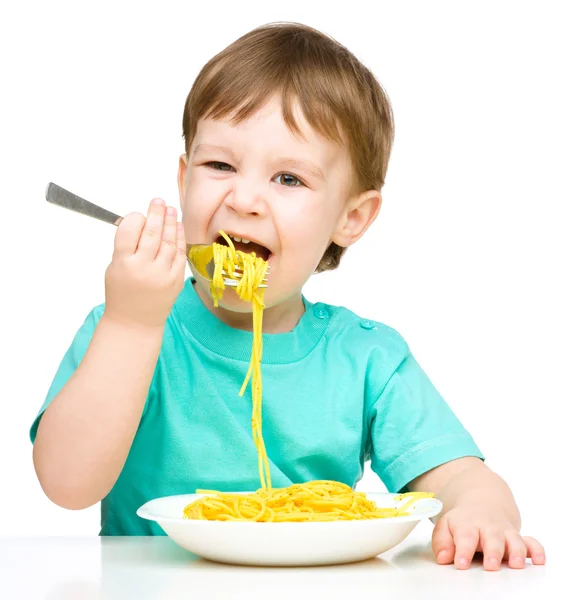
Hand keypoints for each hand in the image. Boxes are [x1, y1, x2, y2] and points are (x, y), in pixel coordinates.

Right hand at [104, 198, 186, 328]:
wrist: (135, 322)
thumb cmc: (122, 291)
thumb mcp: (114, 267)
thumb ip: (126, 245)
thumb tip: (142, 219)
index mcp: (123, 264)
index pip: (129, 231)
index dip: (135, 218)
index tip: (138, 214)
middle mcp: (144, 268)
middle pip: (152, 233)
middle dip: (156, 214)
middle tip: (158, 201)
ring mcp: (162, 274)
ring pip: (169, 242)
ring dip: (170, 223)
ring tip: (170, 209)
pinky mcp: (176, 280)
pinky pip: (179, 254)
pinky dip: (179, 238)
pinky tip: (177, 227)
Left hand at [432, 505, 545, 569]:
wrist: (482, 504)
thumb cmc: (462, 522)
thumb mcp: (446, 527)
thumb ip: (442, 542)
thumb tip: (443, 558)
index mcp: (467, 524)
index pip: (465, 536)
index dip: (463, 550)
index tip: (461, 564)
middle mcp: (488, 527)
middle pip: (492, 538)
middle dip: (493, 552)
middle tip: (490, 566)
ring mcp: (505, 532)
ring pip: (514, 539)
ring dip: (516, 551)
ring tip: (515, 564)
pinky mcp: (519, 537)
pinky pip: (531, 542)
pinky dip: (536, 550)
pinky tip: (538, 560)